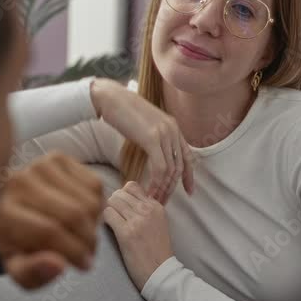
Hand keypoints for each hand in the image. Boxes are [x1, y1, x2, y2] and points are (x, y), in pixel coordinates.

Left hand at [0, 152, 102, 288]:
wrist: (11, 210)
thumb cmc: (18, 244)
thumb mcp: (19, 269)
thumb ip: (34, 274)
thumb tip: (59, 266)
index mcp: (6, 212)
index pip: (50, 231)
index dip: (74, 252)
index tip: (85, 266)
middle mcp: (20, 182)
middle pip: (72, 214)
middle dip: (88, 241)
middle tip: (89, 255)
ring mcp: (40, 166)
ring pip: (88, 201)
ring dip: (94, 226)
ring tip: (83, 236)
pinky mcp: (58, 158)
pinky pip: (95, 185)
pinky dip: (97, 206)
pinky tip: (84, 216)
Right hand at [90, 78, 194, 203]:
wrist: (111, 98)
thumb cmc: (122, 111)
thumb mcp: (145, 124)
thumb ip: (154, 137)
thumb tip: (154, 152)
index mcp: (173, 126)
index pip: (188, 156)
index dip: (189, 176)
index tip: (189, 192)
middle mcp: (173, 130)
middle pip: (180, 166)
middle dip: (173, 187)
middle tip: (163, 202)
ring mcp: (164, 133)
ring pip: (170, 169)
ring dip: (163, 188)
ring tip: (154, 200)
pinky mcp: (152, 138)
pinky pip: (159, 167)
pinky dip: (155, 182)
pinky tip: (149, 190)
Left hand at [103, 181, 173, 290]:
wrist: (161, 273)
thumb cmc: (156, 251)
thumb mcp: (158, 223)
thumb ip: (145, 209)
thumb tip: (123, 197)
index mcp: (156, 206)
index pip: (131, 186)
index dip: (122, 196)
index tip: (121, 208)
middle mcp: (147, 210)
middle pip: (119, 193)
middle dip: (112, 203)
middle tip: (113, 217)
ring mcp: (137, 220)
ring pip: (112, 201)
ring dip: (108, 211)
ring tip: (112, 224)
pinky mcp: (126, 233)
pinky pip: (107, 214)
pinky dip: (105, 220)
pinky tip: (109, 230)